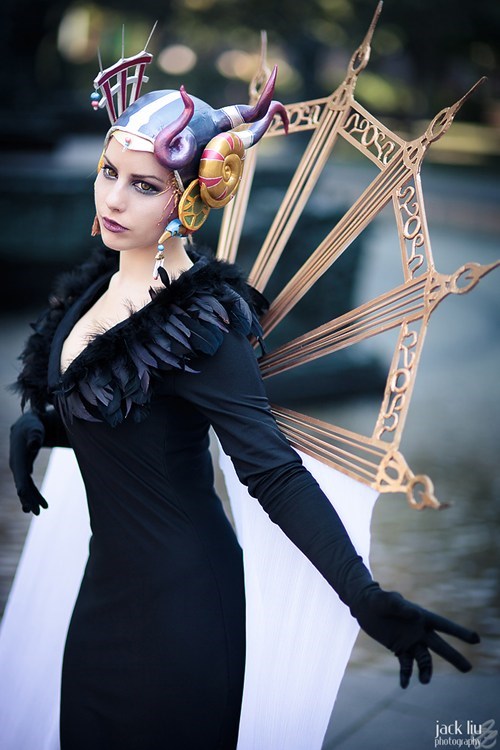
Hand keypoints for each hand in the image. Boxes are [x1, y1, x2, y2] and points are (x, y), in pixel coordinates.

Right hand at [9, 411, 47, 514]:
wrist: (25, 425)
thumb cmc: (32, 426)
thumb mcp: (35, 429)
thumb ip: (35, 436)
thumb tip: (33, 445)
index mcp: (18, 459)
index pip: (21, 480)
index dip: (26, 493)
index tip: (31, 506)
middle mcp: (16, 466)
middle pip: (22, 487)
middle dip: (29, 500)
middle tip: (39, 512)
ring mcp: (19, 468)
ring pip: (25, 487)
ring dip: (32, 499)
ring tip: (42, 510)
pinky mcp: (23, 469)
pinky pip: (27, 484)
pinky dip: (33, 493)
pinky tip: (40, 503)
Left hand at [351, 585, 479, 687]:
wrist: (364, 607)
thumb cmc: (377, 599)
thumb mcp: (387, 601)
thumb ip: (400, 607)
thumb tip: (416, 617)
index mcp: (421, 616)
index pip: (443, 625)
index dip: (459, 632)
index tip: (476, 640)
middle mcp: (419, 631)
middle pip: (440, 646)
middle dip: (454, 657)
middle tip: (468, 669)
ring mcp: (410, 641)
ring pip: (425, 659)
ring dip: (426, 671)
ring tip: (424, 681)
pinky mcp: (399, 649)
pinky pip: (406, 665)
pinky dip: (406, 675)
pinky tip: (403, 684)